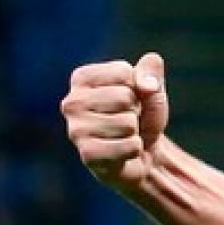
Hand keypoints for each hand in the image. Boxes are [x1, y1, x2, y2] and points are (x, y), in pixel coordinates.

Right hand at [60, 52, 168, 191]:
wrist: (141, 153)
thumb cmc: (142, 114)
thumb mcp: (152, 86)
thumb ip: (151, 70)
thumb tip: (147, 86)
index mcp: (82, 78)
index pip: (123, 73)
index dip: (138, 87)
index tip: (130, 98)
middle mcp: (72, 103)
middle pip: (124, 98)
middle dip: (136, 110)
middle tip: (128, 119)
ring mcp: (76, 130)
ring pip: (127, 123)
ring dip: (135, 131)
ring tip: (124, 134)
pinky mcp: (88, 155)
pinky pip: (130, 146)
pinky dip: (135, 149)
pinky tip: (123, 152)